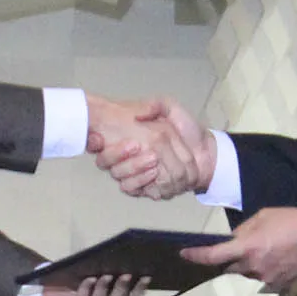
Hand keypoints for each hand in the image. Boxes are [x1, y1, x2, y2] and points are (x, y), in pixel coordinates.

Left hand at [42, 273, 148, 295]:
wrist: (53, 293)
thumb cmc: (77, 281)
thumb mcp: (95, 274)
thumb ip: (108, 271)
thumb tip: (122, 257)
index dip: (140, 288)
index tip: (146, 276)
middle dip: (122, 289)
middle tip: (125, 274)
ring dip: (104, 291)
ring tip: (105, 276)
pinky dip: (86, 290)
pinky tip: (89, 279)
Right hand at [96, 97, 214, 199]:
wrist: (205, 151)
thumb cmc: (185, 130)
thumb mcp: (170, 108)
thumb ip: (154, 105)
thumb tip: (137, 114)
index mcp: (126, 138)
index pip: (97, 142)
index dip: (92, 141)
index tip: (98, 137)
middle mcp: (125, 158)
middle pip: (104, 162)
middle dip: (117, 154)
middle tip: (135, 145)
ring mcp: (133, 175)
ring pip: (120, 177)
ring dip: (135, 168)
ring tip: (153, 158)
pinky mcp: (144, 189)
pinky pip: (134, 190)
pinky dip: (144, 181)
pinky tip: (155, 172)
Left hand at [179, 207, 296, 290]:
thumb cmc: (291, 222)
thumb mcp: (263, 216)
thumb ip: (243, 230)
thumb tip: (232, 239)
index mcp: (246, 248)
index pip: (213, 256)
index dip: (196, 256)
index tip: (184, 254)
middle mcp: (253, 267)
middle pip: (230, 267)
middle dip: (231, 259)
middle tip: (242, 247)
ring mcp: (265, 278)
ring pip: (248, 273)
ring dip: (250, 264)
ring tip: (268, 249)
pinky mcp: (278, 285)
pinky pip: (263, 278)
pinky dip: (265, 269)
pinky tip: (278, 258)